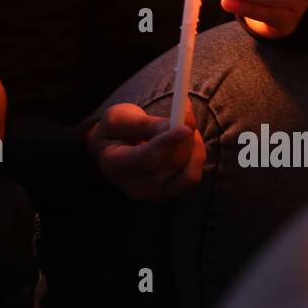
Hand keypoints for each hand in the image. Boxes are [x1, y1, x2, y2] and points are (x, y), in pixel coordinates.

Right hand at [86, 102, 204, 200]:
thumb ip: (146, 124)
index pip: (147, 158)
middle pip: (171, 165)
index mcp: (116, 165)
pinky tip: (188, 140)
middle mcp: (136, 187)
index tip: (186, 127)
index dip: (168, 143)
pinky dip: (196, 155)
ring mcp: (154, 194)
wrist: (111, 153)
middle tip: (186, 112)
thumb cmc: (114, 132)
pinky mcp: (170, 193)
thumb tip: (175, 125)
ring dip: (194, 146)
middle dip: (186, 138)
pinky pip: (193, 177)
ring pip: (188, 174)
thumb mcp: (119, 118)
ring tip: (185, 126)